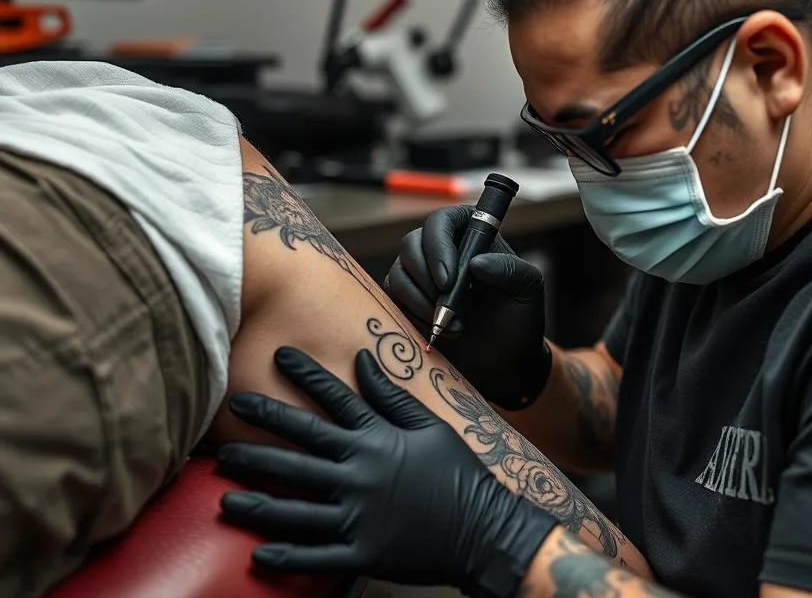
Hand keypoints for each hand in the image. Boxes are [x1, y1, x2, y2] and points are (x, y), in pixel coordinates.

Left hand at [218, 347, 557, 595]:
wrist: (484, 529)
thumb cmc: (458, 475)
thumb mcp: (428, 427)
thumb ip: (391, 397)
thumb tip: (363, 360)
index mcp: (378, 440)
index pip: (334, 400)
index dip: (305, 375)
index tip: (279, 356)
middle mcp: (361, 474)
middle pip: (299, 450)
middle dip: (260, 433)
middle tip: (228, 422)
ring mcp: (359, 516)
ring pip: (295, 507)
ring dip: (256, 501)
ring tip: (224, 495)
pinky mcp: (362, 553)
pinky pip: (315, 557)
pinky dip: (285, 556)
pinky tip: (258, 551)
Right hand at [384, 205, 550, 409]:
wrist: (504, 358)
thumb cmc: (518, 317)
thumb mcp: (528, 290)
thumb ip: (510, 270)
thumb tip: (476, 263)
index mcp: (471, 234)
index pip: (441, 221)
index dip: (437, 246)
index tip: (448, 280)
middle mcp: (441, 248)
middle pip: (411, 244)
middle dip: (425, 279)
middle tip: (447, 307)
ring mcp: (421, 273)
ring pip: (398, 272)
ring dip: (421, 302)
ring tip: (454, 326)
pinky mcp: (408, 298)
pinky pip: (393, 298)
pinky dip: (413, 315)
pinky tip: (439, 330)